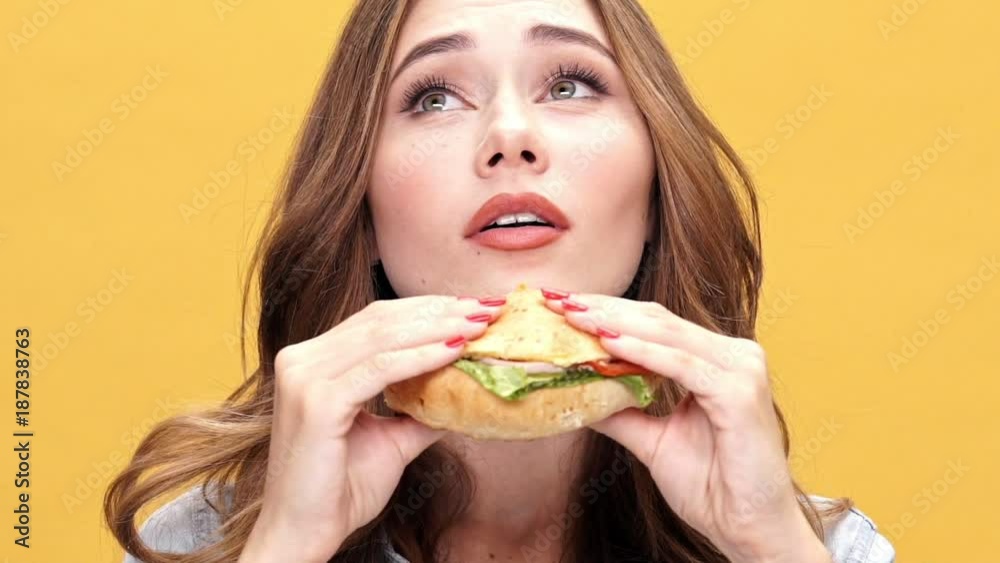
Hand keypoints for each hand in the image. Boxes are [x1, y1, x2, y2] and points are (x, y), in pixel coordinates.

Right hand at [239, 294, 504, 562]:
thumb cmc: (341, 489)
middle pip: (381, 319)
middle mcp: (302, 359)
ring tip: (479, 324)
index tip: (473, 307)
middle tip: (487, 308)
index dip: (427, 309)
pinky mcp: (317, 401)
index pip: (377, 319)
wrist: (305, 533)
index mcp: (313, 361)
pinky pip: (380, 369)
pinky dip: (421, 357)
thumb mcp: (391, 439)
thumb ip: (421, 409)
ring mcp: (305, 377)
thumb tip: (464, 392)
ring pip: (383, 337)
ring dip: (438, 327)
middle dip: (440, 311)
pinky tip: (455, 351)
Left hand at [542, 289, 829, 562]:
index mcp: (717, 361)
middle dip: (604, 309)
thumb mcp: (653, 440)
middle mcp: (734, 356)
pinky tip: (608, 344)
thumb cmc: (713, 487)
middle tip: (558, 301)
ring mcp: (741, 370)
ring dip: (615, 324)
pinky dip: (643, 353)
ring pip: (667, 336)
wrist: (748, 529)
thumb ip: (621, 411)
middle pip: (658, 320)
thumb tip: (578, 391)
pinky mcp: (739, 392)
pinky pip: (681, 365)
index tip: (563, 305)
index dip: (608, 311)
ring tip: (574, 317)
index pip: (655, 324)